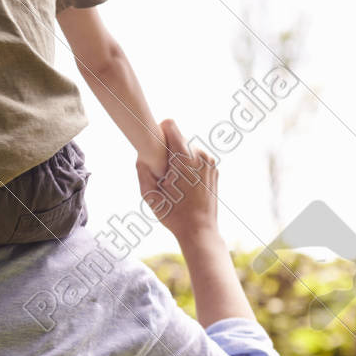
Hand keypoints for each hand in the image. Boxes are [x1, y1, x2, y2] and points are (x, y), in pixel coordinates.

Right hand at [135, 119, 218, 243]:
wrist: (199, 230)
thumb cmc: (173, 214)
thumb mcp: (149, 194)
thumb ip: (142, 169)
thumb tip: (141, 154)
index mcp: (184, 158)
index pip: (170, 125)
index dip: (158, 132)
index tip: (153, 146)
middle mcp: (200, 155)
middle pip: (178, 137)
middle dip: (166, 148)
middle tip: (161, 170)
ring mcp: (209, 162)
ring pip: (187, 146)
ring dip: (177, 156)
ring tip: (172, 179)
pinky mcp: (214, 169)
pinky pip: (195, 157)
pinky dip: (187, 164)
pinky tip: (183, 183)